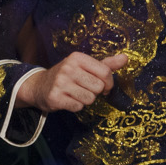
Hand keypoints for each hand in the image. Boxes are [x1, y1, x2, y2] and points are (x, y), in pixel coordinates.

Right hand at [16, 50, 130, 112]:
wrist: (39, 86)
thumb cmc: (68, 75)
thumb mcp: (85, 66)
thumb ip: (106, 64)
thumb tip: (126, 58)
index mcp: (77, 57)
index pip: (105, 72)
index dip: (109, 83)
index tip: (104, 86)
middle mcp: (68, 68)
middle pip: (98, 87)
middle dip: (95, 92)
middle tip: (84, 88)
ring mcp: (60, 83)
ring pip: (89, 99)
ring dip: (85, 100)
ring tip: (75, 93)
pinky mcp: (54, 97)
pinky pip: (78, 107)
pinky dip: (76, 106)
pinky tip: (68, 99)